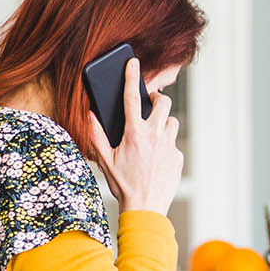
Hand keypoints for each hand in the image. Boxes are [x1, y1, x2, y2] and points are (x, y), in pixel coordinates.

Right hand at [87, 58, 183, 214]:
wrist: (146, 208)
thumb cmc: (123, 185)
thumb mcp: (104, 160)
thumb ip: (96, 135)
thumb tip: (91, 115)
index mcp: (134, 133)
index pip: (131, 97)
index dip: (131, 77)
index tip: (133, 62)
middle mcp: (155, 136)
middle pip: (163, 102)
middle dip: (156, 99)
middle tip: (149, 105)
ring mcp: (169, 146)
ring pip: (170, 122)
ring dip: (162, 123)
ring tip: (151, 136)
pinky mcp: (178, 157)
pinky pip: (173, 144)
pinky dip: (165, 146)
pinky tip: (155, 158)